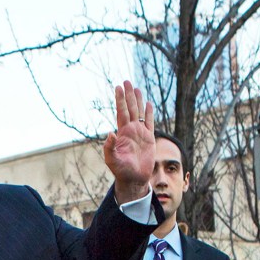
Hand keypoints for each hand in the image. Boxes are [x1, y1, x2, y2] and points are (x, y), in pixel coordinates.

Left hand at [103, 81, 154, 203]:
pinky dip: (149, 113)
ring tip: (136, 88)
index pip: (121, 112)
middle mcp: (130, 131)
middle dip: (128, 96)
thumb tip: (111, 133)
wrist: (134, 179)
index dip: (120, 100)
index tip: (118, 87)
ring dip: (138, 101)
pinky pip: (150, 123)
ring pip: (139, 113)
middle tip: (126, 81)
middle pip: (130, 109)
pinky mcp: (149, 139)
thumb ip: (110, 147)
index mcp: (122, 133)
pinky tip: (148, 104)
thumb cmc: (121, 170)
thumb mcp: (112, 159)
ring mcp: (140, 134)